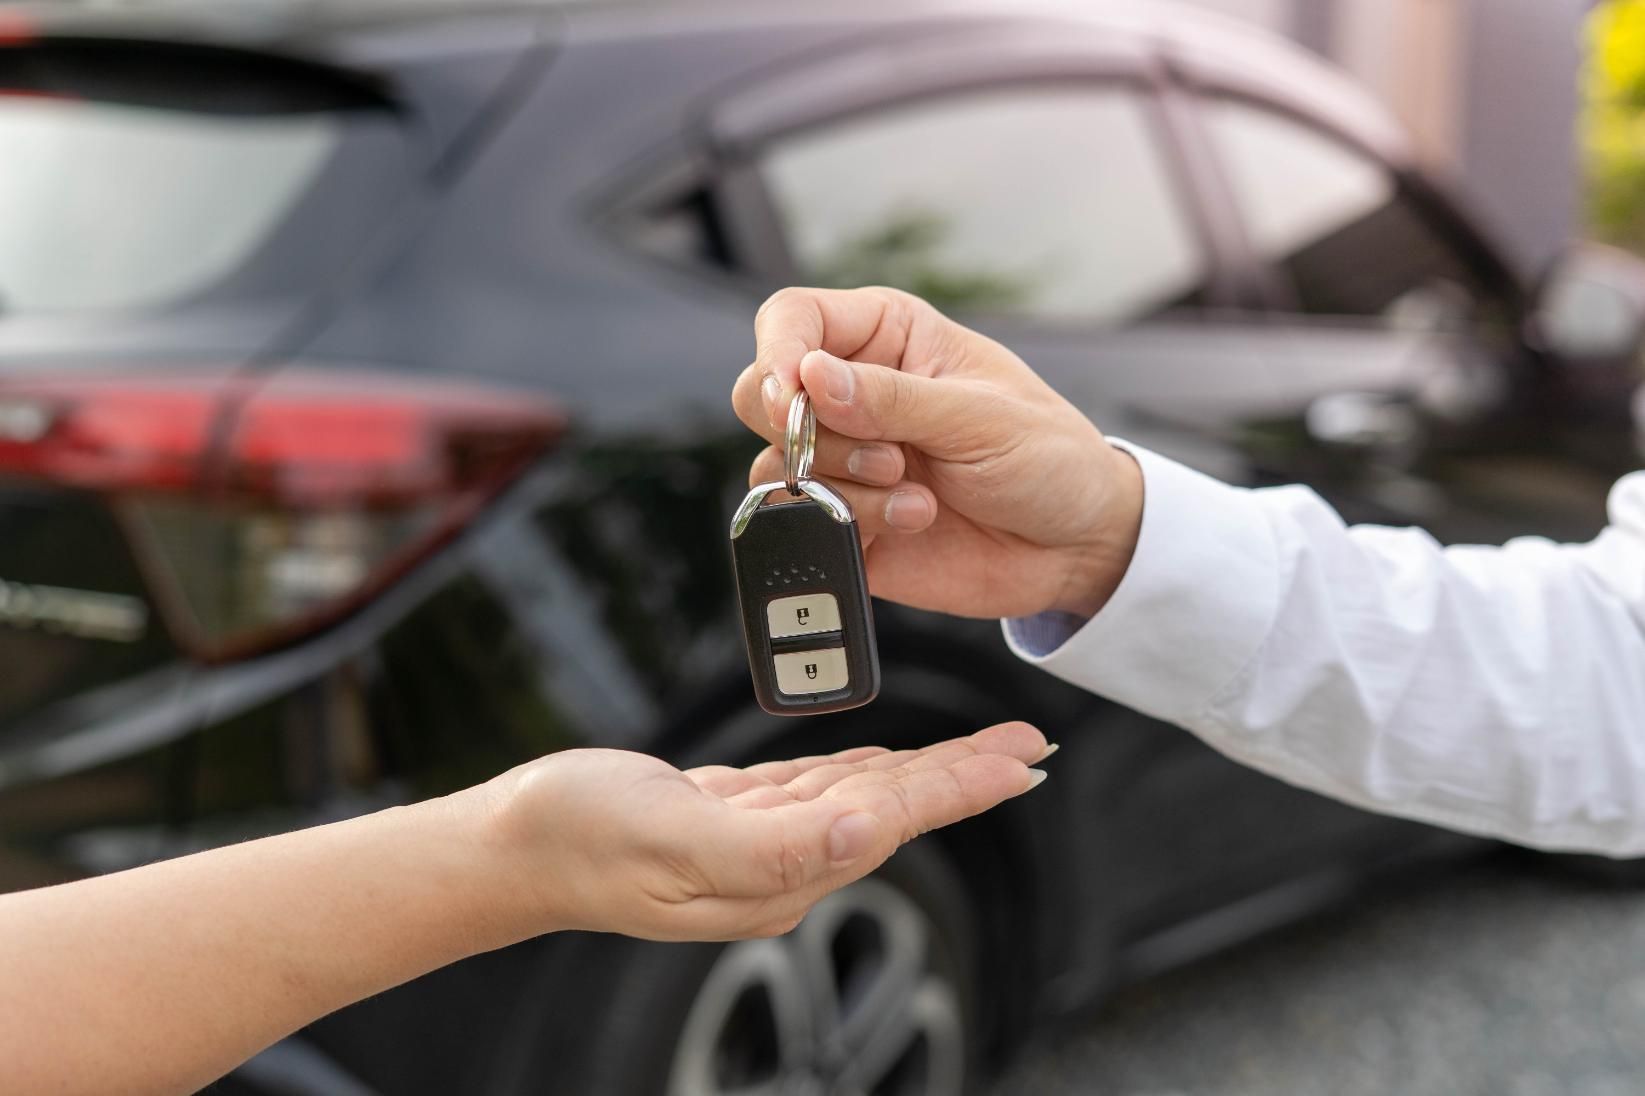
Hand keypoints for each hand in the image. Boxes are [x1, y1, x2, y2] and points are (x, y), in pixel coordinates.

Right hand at [474, 723, 1050, 941]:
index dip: (961, 787)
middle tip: (1030, 747)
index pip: (891, 822)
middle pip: (894, 809)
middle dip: (965, 776)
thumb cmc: (579, 840)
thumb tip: (866, 836)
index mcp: (777, 874)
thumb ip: (771, 846)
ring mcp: (757, 844)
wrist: (513, 845)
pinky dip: (862, 766)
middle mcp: (779, 866)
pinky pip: (817, 787)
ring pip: (863, 795)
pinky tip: (889, 761)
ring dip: (926, 769)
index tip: (1022, 763)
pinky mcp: (732, 817)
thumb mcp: (672, 838)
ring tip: (982, 752)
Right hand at [732, 286, 1143, 619]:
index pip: (792, 318)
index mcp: (886, 337)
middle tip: (881, 453)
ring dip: (843, 483)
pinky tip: (915, 518)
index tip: (794, 393)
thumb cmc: (1047, 457)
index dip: (778, 352)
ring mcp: (845, 460)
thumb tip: (809, 377)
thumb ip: (892, 398)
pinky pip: (803, 520)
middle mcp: (853, 393)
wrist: (1076, 545)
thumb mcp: (980, 416)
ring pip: (776, 463)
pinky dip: (853, 523)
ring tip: (914, 490)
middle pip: (760, 393)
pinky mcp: (843, 519)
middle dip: (807, 430)